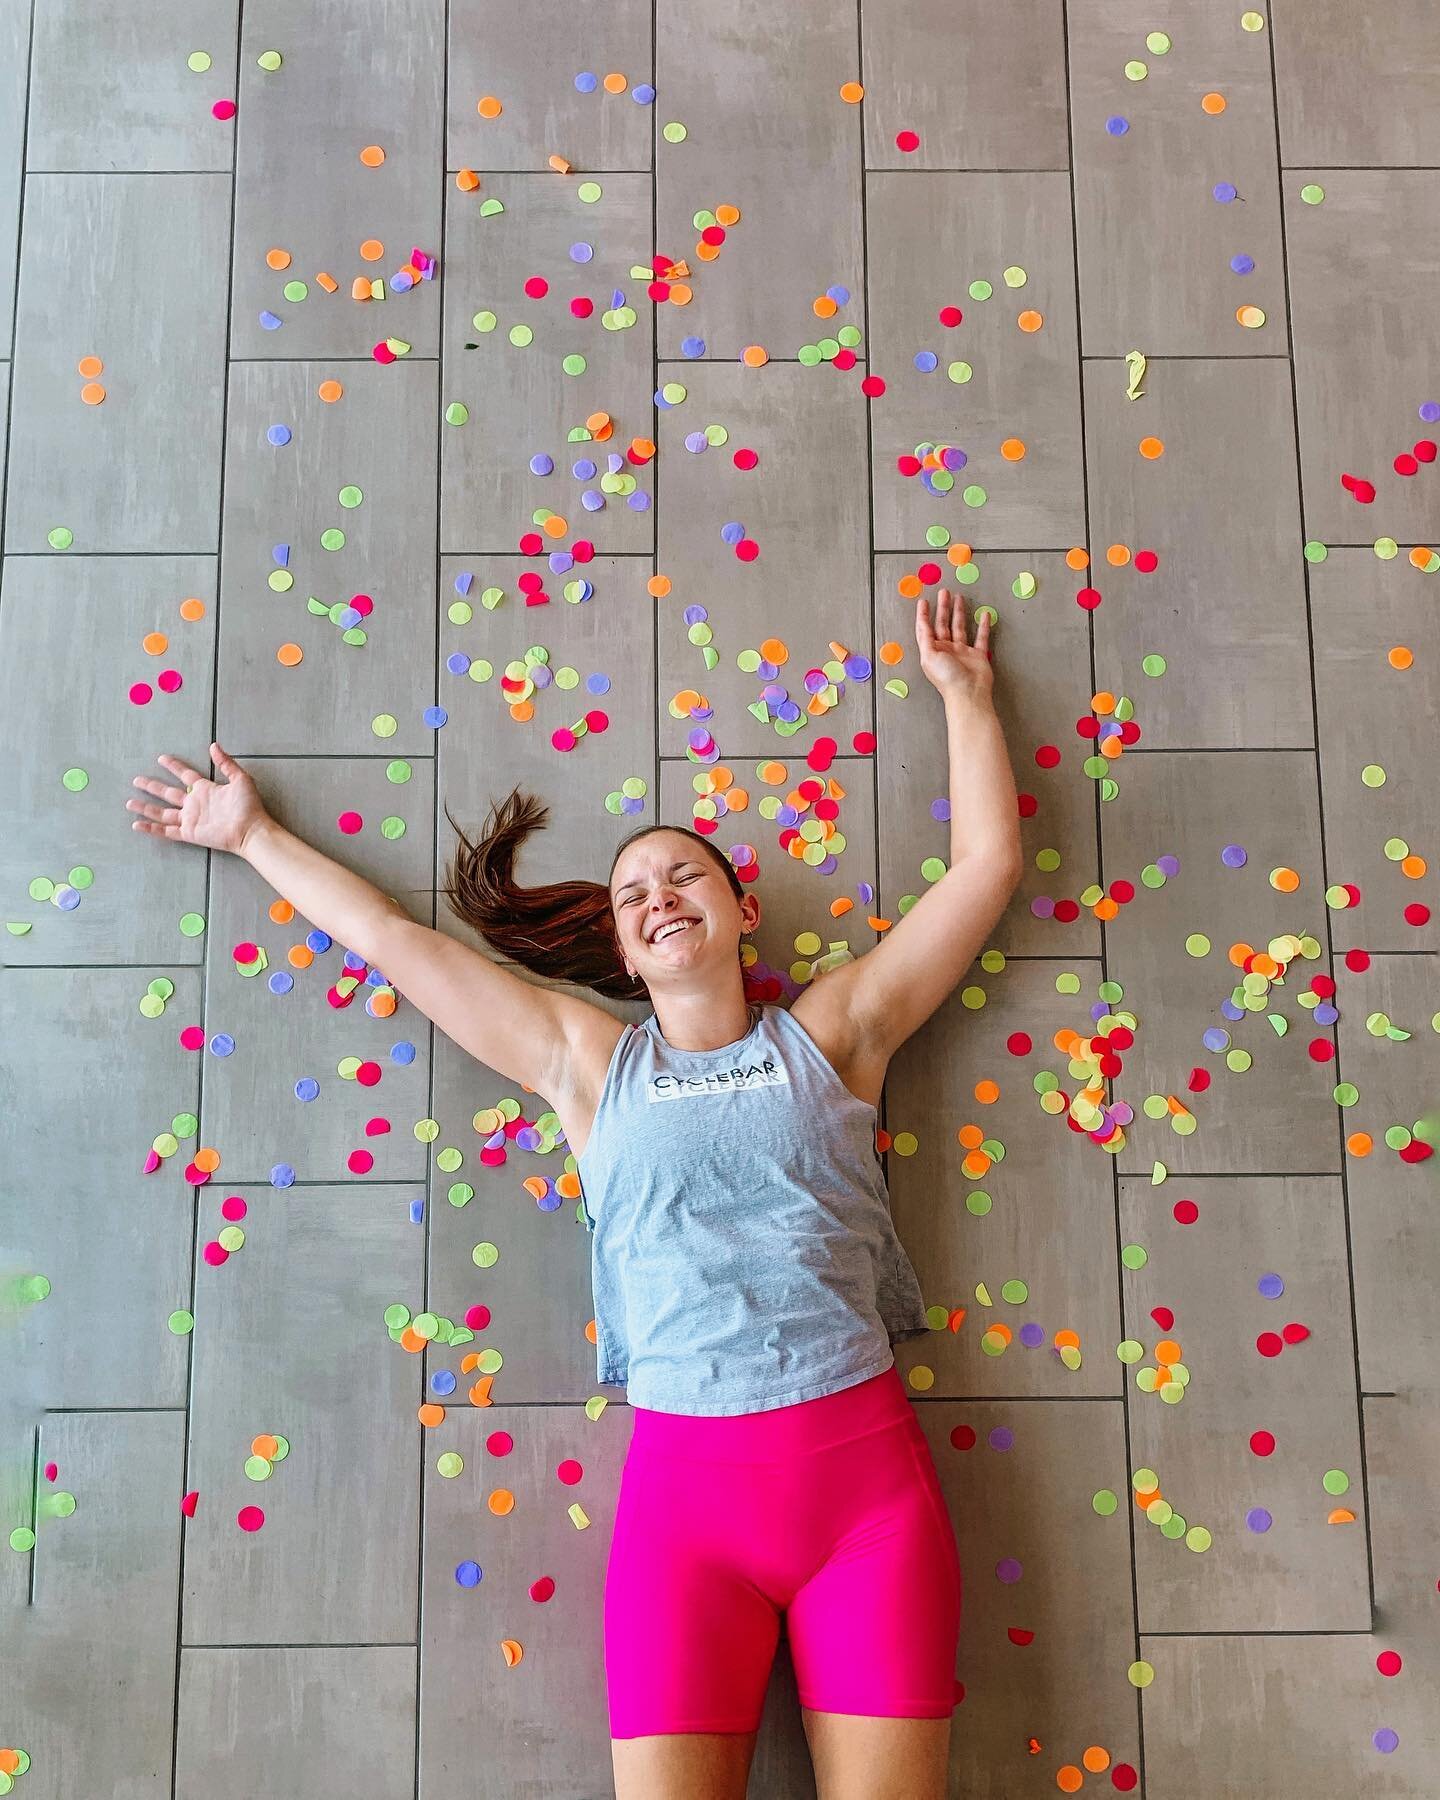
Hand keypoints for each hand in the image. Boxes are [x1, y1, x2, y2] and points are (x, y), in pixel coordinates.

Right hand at [126, 742, 269, 856]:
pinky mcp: (189, 832)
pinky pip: (166, 830)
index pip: (185, 775)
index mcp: (205, 789)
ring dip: (146, 807)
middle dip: (152, 786)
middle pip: (168, 793)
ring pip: (162, 812)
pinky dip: (151, 828)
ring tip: (129, 803)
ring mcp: (190, 819)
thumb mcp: (240, 778)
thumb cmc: (248, 806)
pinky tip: (136, 825)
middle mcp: (194, 804)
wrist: (250, 829)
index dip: (173, 766)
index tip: (161, 758)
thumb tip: (214, 745)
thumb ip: (226, 763)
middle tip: (137, 779)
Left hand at [915, 587, 993, 703]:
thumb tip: (921, 624)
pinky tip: (983, 614)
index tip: (923, 601)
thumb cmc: (947, 678)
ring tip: (959, 597)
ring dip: (959, 612)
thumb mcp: (929, 657)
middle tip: (944, 592)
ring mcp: (962, 652)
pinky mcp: (978, 655)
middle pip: (943, 624)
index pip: (926, 629)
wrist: (968, 693)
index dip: (924, 615)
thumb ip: (925, 639)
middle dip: (943, 608)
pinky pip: (980, 637)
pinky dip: (982, 626)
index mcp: (932, 651)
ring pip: (960, 627)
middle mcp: (946, 650)